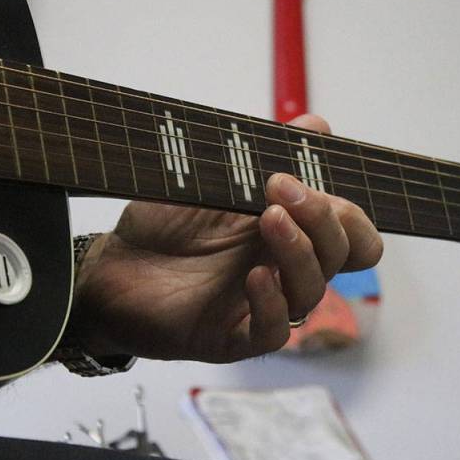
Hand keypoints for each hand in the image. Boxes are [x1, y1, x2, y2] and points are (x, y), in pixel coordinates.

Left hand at [69, 114, 382, 362]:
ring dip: (299, 252)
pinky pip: (274, 331)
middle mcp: (283, 269)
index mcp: (289, 232)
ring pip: (312, 291)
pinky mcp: (233, 336)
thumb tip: (317, 124)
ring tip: (268, 219)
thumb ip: (264, 155)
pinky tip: (256, 276)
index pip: (351, 233)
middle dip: (323, 218)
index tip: (306, 175)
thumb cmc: (162, 228)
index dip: (348, 211)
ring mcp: (261, 303)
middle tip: (281, 189)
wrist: (108, 268)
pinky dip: (272, 303)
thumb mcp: (213, 180)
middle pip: (342, 255)